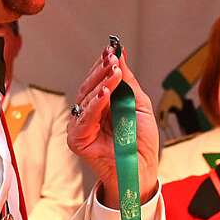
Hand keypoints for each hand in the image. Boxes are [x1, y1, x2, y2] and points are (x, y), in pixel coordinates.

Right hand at [67, 44, 159, 209]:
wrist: (142, 170)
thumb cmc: (141, 142)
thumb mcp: (139, 105)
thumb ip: (128, 82)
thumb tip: (121, 55)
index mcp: (102, 105)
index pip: (98, 79)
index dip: (104, 64)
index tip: (112, 49)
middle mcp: (89, 114)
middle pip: (89, 86)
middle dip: (101, 70)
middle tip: (111, 57)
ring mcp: (81, 126)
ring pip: (86, 98)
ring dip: (101, 83)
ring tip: (113, 72)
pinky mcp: (78, 140)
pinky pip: (85, 118)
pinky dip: (95, 104)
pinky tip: (105, 93)